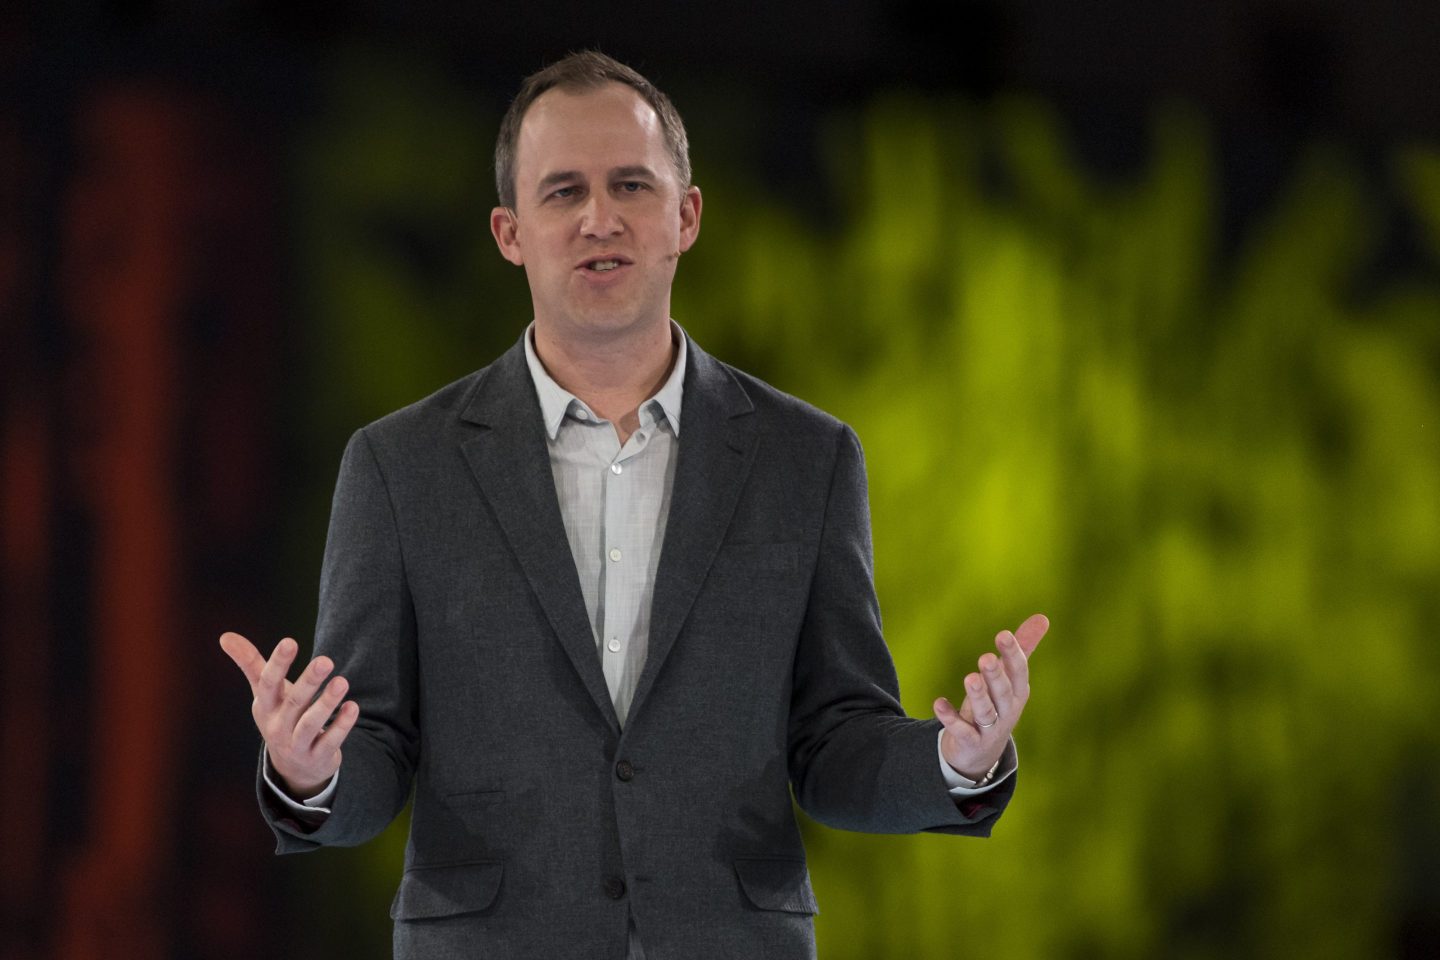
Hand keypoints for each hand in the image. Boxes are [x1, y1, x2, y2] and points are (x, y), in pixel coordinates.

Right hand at [219, 632, 358, 798]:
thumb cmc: (280, 716)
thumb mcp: (264, 693)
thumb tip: (224, 636)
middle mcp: (278, 726)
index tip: (290, 641)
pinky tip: (352, 706)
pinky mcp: (317, 757)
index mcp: (265, 706)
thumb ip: (250, 663)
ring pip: (311, 724)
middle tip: (326, 661)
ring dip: (327, 703)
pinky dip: (341, 725)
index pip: (267, 684)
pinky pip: (330, 741)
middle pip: (293, 702)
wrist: (293, 767)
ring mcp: (297, 744)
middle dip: (309, 681)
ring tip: (342, 682)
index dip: (278, 663)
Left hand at [933, 613, 1047, 780]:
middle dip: (996, 676)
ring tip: (969, 678)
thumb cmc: (997, 704)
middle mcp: (1007, 711)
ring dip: (977, 696)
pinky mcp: (970, 742)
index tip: (1003, 634)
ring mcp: (990, 729)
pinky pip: (961, 731)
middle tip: (986, 658)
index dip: (1012, 654)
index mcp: (1018, 693)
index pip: (1019, 672)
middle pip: (1003, 693)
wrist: (981, 753)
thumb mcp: (1010, 679)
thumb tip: (1042, 617)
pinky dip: (950, 718)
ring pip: (986, 712)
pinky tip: (938, 703)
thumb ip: (1022, 648)